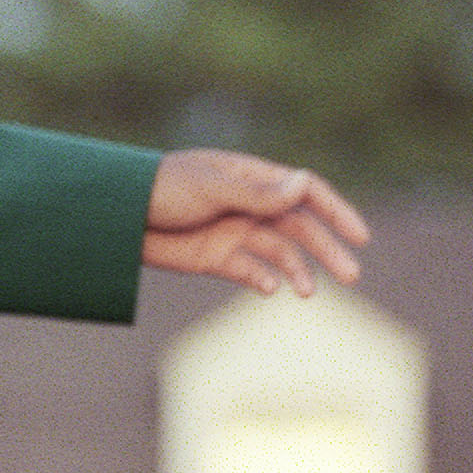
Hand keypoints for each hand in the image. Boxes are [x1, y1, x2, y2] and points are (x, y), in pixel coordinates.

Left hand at [143, 149, 367, 294]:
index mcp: (253, 179)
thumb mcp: (211, 188)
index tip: (359, 236)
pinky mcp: (214, 257)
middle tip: (352, 275)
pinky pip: (249, 271)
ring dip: (298, 271)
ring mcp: (233, 231)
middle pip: (300, 228)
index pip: (306, 193)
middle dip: (327, 250)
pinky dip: (263, 280)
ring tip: (309, 292)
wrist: (114, 215)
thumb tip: (303, 183)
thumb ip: (256, 192)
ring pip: (279, 253)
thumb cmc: (160, 189)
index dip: (336, 212)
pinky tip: (272, 290)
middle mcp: (249, 206)